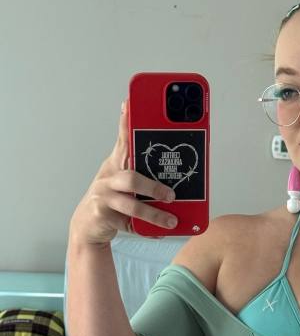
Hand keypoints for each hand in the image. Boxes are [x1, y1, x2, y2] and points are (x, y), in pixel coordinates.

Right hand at [69, 98, 176, 246]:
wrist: (87, 225)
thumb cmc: (112, 198)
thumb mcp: (124, 180)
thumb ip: (144, 171)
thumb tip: (176, 172)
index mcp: (116, 163)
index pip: (123, 139)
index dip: (126, 122)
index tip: (130, 103)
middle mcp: (108, 176)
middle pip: (132, 178)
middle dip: (153, 187)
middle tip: (172, 195)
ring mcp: (103, 196)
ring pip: (132, 205)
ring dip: (154, 214)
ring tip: (172, 220)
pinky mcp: (101, 215)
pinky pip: (130, 224)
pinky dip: (147, 230)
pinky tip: (161, 232)